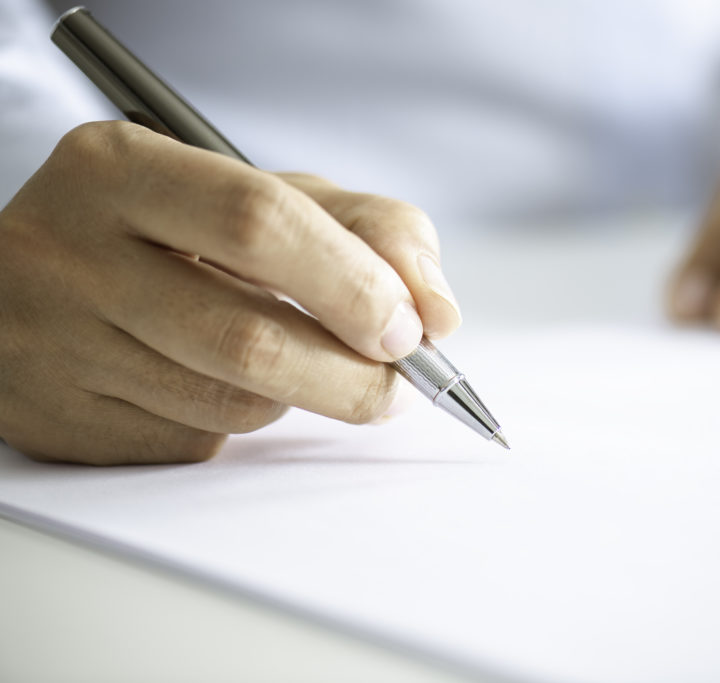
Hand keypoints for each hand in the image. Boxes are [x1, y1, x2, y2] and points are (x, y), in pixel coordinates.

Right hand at [0, 122, 460, 464]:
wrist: (30, 278)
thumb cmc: (169, 230)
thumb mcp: (264, 195)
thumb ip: (366, 232)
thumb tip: (436, 315)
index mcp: (122, 169)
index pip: (261, 225)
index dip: (354, 285)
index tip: (411, 329)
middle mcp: (73, 254)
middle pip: (249, 338)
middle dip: (352, 376)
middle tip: (398, 384)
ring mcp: (56, 345)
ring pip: (230, 404)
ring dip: (300, 397)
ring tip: (301, 366)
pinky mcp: (57, 420)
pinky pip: (193, 442)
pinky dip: (238, 423)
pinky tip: (219, 384)